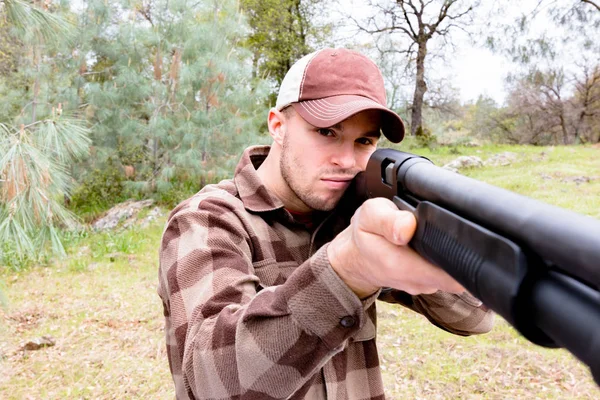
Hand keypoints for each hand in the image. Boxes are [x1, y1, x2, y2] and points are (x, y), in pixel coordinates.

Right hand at [327, 198, 464, 297]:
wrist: (356, 258)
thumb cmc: (365, 233)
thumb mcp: (369, 216)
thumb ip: (387, 220)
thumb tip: (407, 227)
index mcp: (402, 266)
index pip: (450, 274)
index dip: (462, 256)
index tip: (463, 237)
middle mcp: (417, 282)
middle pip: (459, 274)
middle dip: (460, 252)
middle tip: (452, 229)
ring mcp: (424, 287)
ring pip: (455, 274)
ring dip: (452, 255)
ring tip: (439, 235)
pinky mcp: (428, 285)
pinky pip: (447, 274)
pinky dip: (445, 260)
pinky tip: (433, 246)